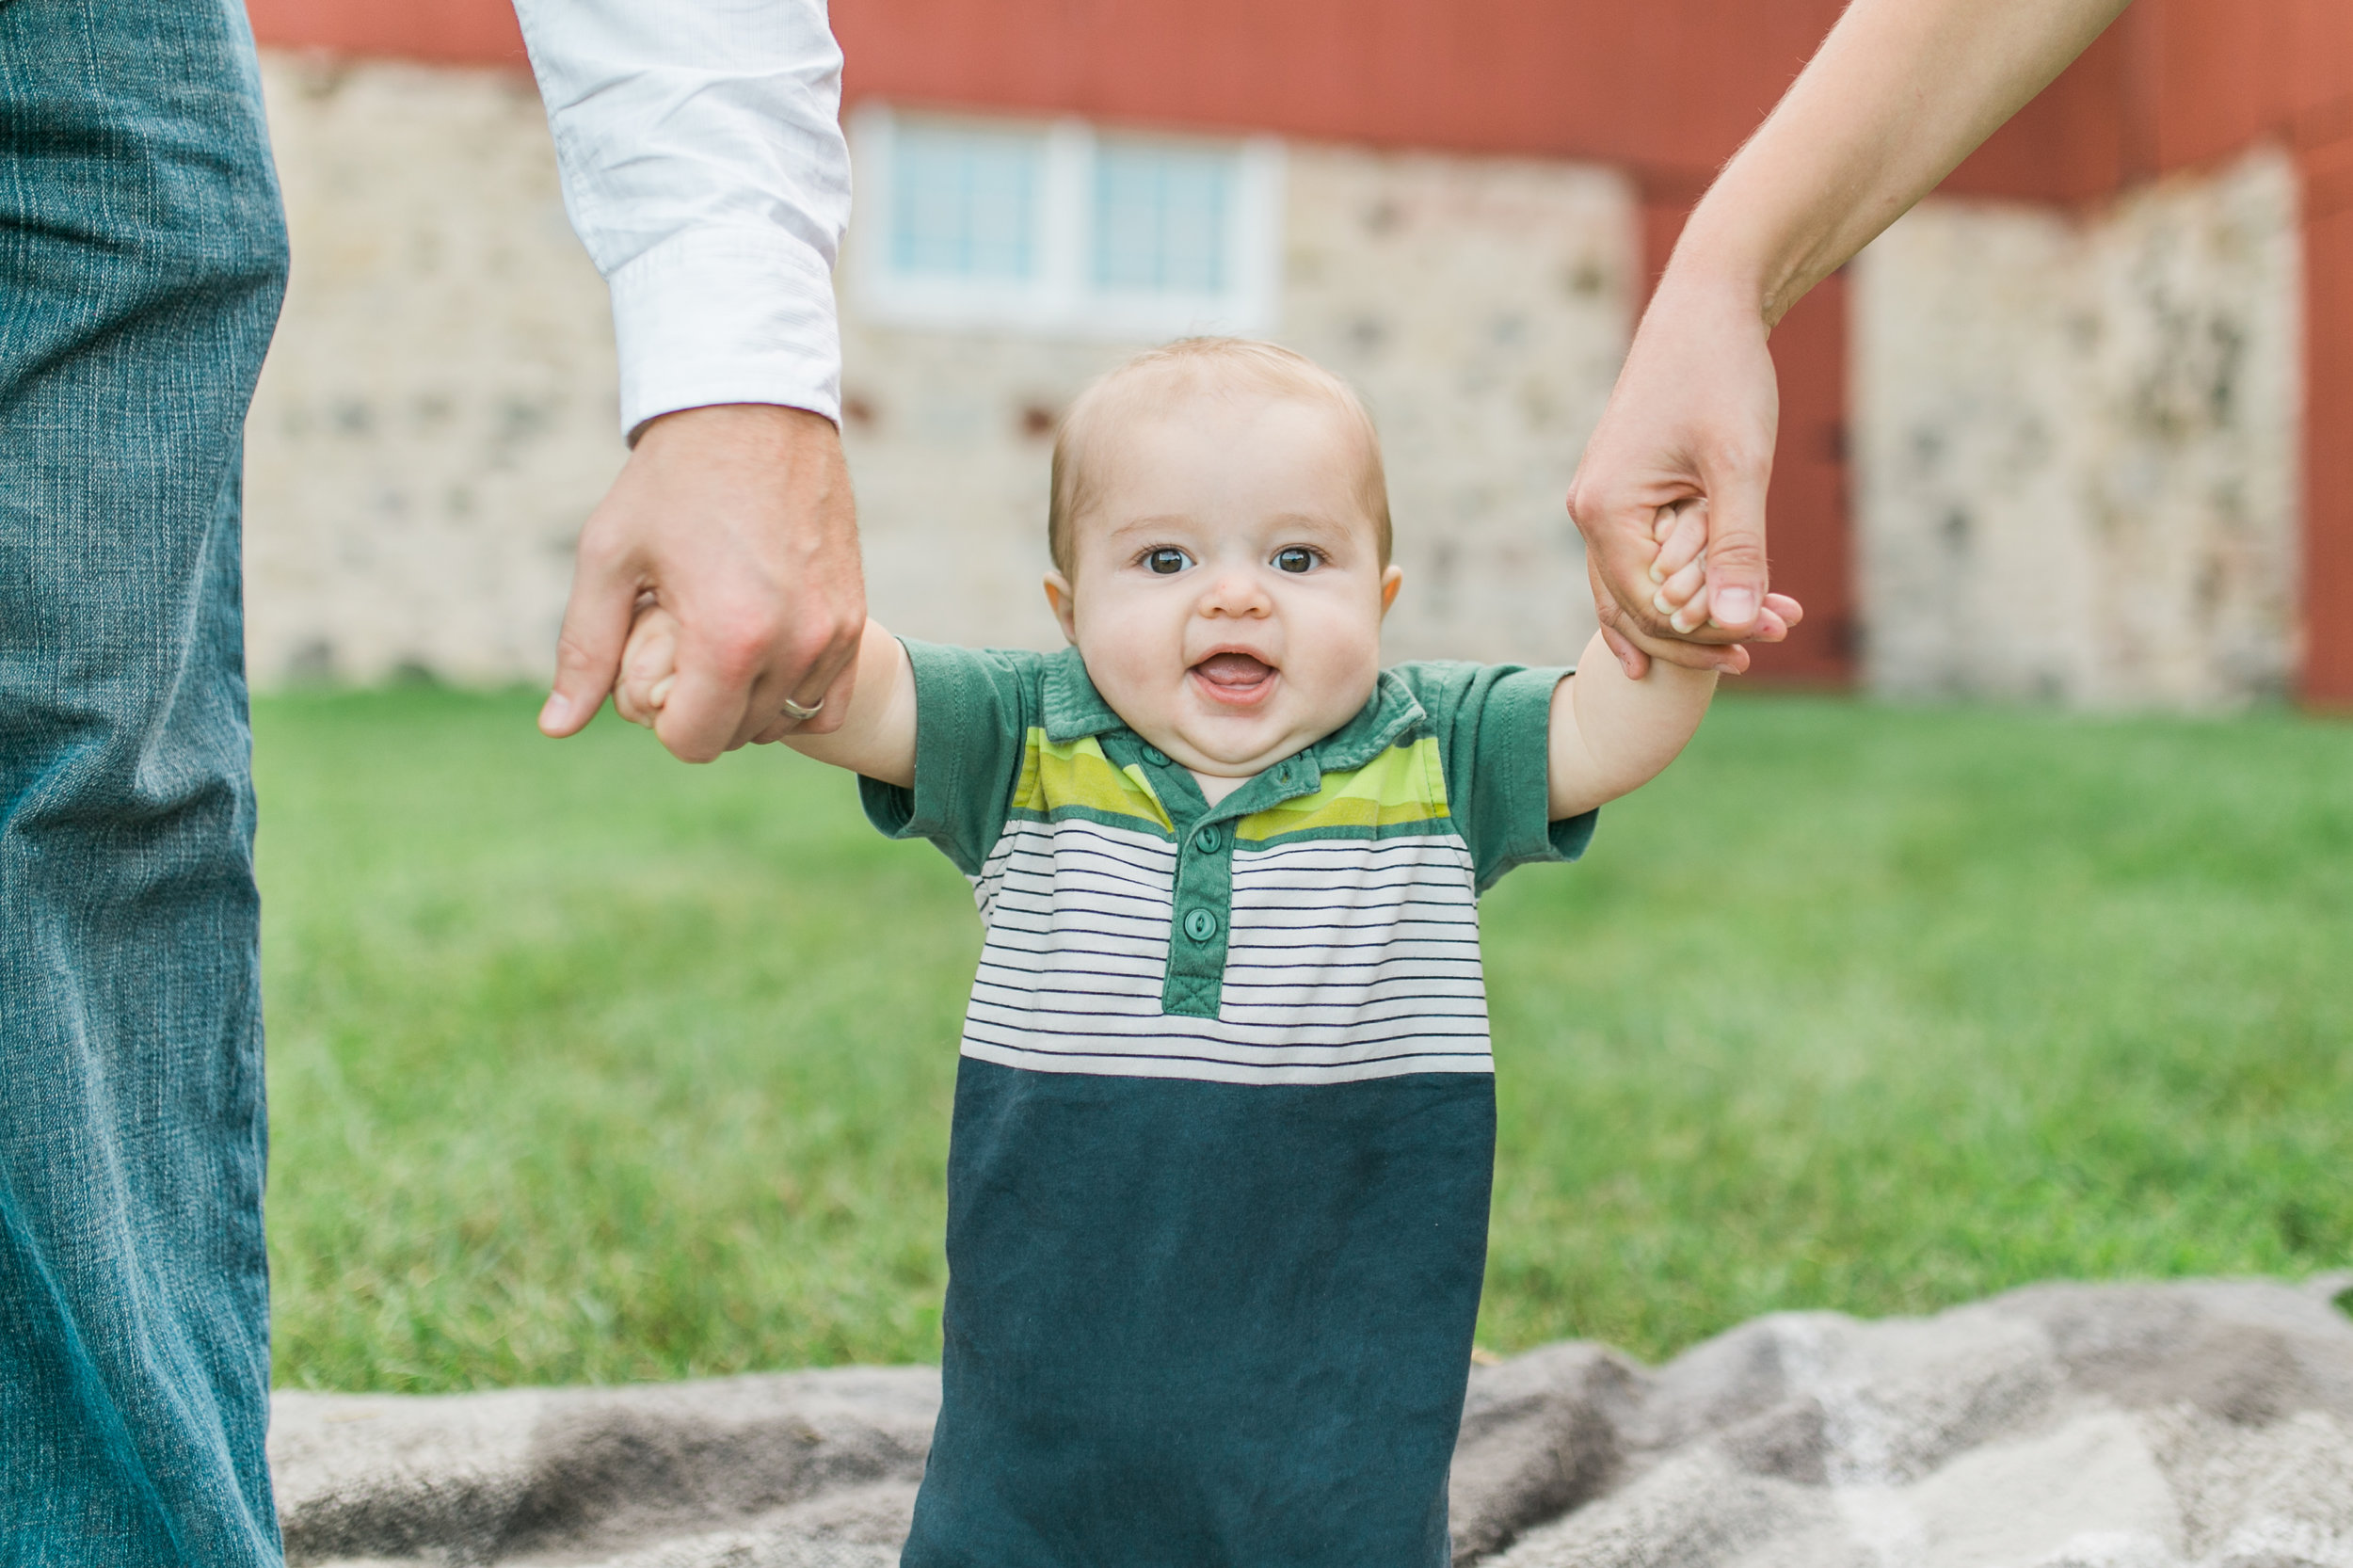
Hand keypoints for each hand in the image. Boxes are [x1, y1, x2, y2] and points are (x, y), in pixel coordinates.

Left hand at [538, 403, 864, 761]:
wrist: (752, 410)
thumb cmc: (670, 480)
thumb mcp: (609, 557)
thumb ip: (585, 648)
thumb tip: (555, 727)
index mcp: (728, 639)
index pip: (694, 742)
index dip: (659, 720)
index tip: (650, 672)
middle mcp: (792, 645)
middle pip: (739, 735)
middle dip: (701, 709)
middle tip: (679, 650)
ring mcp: (832, 633)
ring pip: (784, 720)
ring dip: (747, 703)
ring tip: (720, 644)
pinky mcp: (853, 617)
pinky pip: (829, 699)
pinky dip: (793, 694)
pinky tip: (762, 656)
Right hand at [1568, 273, 1799, 677]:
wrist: (1707, 305)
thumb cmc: (1723, 374)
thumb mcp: (1740, 466)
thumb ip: (1737, 549)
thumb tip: (1736, 626)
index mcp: (1605, 510)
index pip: (1650, 605)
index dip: (1710, 630)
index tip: (1774, 632)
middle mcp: (1589, 513)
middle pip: (1638, 607)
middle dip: (1706, 629)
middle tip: (1773, 640)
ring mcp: (1601, 504)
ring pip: (1640, 588)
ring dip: (1701, 610)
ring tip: (1765, 626)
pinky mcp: (1624, 492)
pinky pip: (1643, 560)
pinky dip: (1686, 583)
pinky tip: (1718, 613)